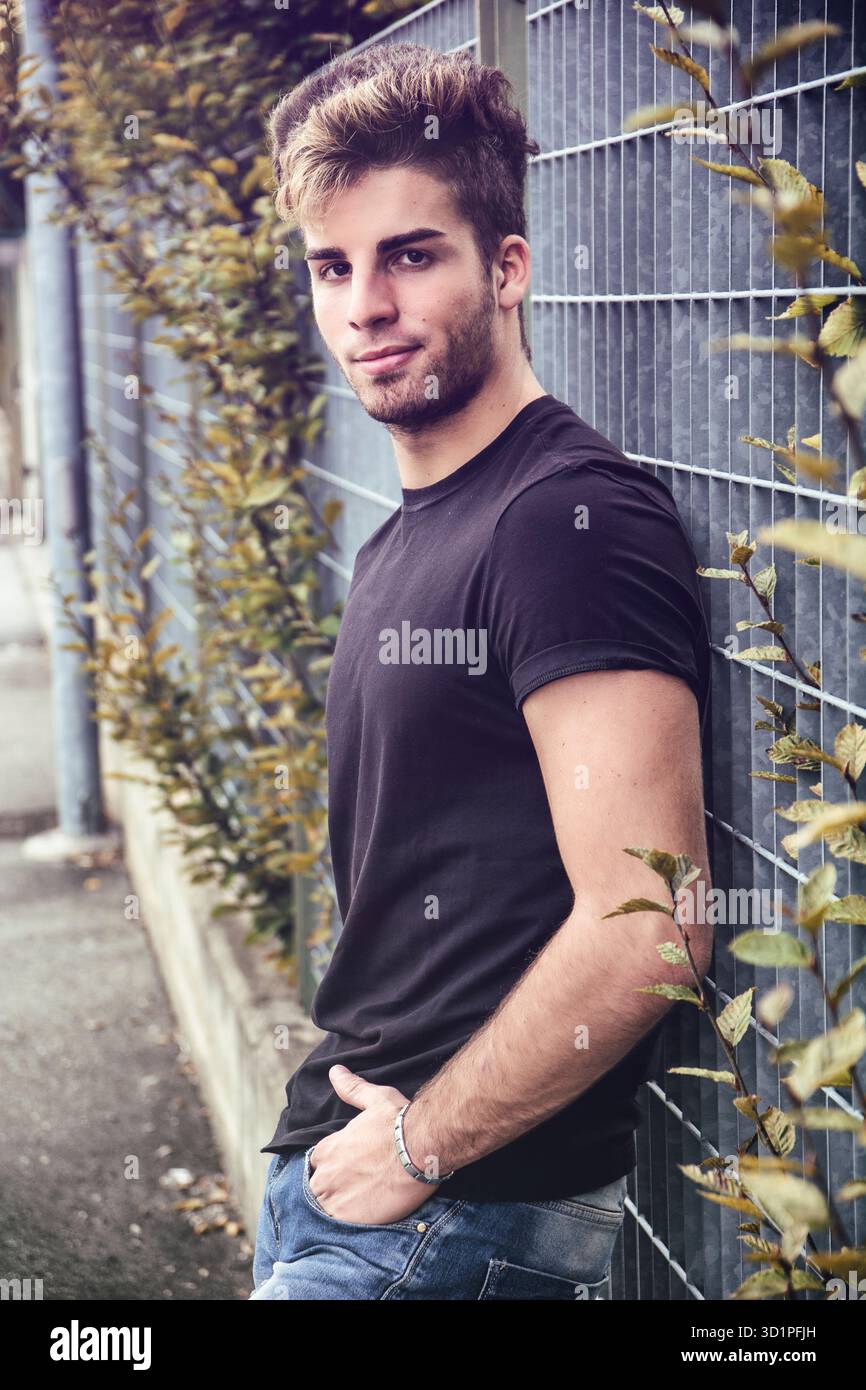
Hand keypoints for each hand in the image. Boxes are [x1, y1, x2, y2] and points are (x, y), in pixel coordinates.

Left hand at [306, 1066, 441, 1223]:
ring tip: (361, 1207)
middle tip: (358, 1191)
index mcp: (328, 1147)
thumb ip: (352, 1088)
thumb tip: (335, 1071)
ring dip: (338, 1208)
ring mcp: (334, 1196)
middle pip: (318, 1188)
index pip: (318, 1162)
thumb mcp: (375, 1099)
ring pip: (325, 1209)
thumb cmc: (399, 1122)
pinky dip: (348, 1225)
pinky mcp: (348, 1218)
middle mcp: (324, 1172)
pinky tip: (365, 1219)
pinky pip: (338, 1227)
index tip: (351, 1169)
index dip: (334, 1166)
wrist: (420, 1147)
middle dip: (333, 1189)